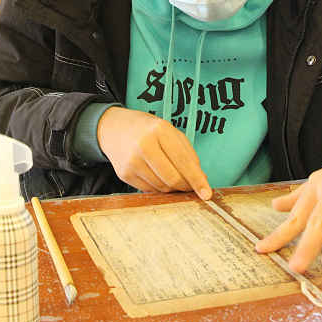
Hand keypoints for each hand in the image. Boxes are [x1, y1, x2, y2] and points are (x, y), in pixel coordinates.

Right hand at [97, 106, 211, 199]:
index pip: (184, 161)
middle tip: (189, 184)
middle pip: (173, 179)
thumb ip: (188, 154)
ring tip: (169, 173)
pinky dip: (158, 187)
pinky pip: (149, 190)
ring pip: (162, 188)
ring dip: (172, 187)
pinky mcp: (124, 174)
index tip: (206, 193)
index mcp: (160, 130)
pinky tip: (155, 174)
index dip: (197, 180)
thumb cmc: (148, 130)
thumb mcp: (171, 132)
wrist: (114, 128)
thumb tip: (201, 181)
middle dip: (185, 186)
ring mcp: (132, 161)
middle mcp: (144, 145)